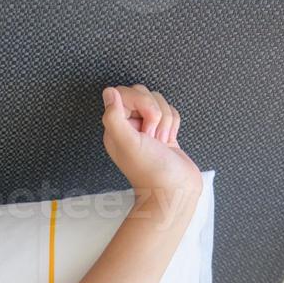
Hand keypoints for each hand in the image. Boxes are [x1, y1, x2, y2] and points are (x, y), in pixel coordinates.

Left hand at [100, 83, 201, 212]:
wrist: (174, 191)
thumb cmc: (151, 172)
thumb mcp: (128, 143)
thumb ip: (113, 117)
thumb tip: (109, 91)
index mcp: (116, 127)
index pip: (125, 93)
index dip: (140, 103)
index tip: (144, 127)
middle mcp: (129, 127)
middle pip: (143, 94)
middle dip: (155, 112)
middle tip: (152, 136)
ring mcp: (147, 129)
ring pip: (160, 102)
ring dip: (166, 121)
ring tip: (161, 141)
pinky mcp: (164, 132)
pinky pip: (171, 112)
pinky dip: (174, 125)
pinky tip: (169, 141)